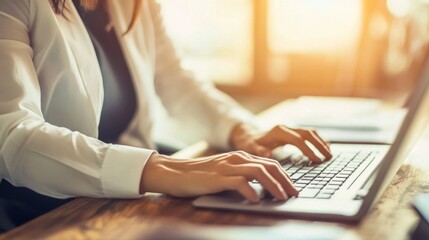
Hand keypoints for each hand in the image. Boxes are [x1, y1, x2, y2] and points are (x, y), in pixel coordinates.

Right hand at [140, 151, 298, 201]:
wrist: (175, 173)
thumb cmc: (200, 176)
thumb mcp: (225, 172)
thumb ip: (242, 176)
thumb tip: (263, 190)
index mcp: (241, 157)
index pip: (270, 163)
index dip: (285, 176)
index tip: (293, 189)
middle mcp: (237, 159)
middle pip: (269, 166)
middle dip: (285, 181)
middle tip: (294, 194)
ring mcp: (227, 167)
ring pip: (258, 172)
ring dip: (273, 186)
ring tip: (281, 198)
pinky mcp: (217, 177)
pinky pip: (239, 182)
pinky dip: (250, 191)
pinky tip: (256, 200)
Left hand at [230, 123, 331, 162]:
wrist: (248, 135)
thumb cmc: (250, 143)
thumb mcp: (250, 148)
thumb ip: (258, 150)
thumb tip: (268, 154)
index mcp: (278, 131)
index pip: (298, 140)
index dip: (308, 149)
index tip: (317, 160)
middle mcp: (286, 128)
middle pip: (308, 134)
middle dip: (319, 145)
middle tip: (328, 157)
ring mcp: (290, 129)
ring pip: (310, 132)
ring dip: (321, 142)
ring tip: (329, 154)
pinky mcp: (292, 132)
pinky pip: (308, 134)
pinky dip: (318, 140)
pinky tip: (325, 147)